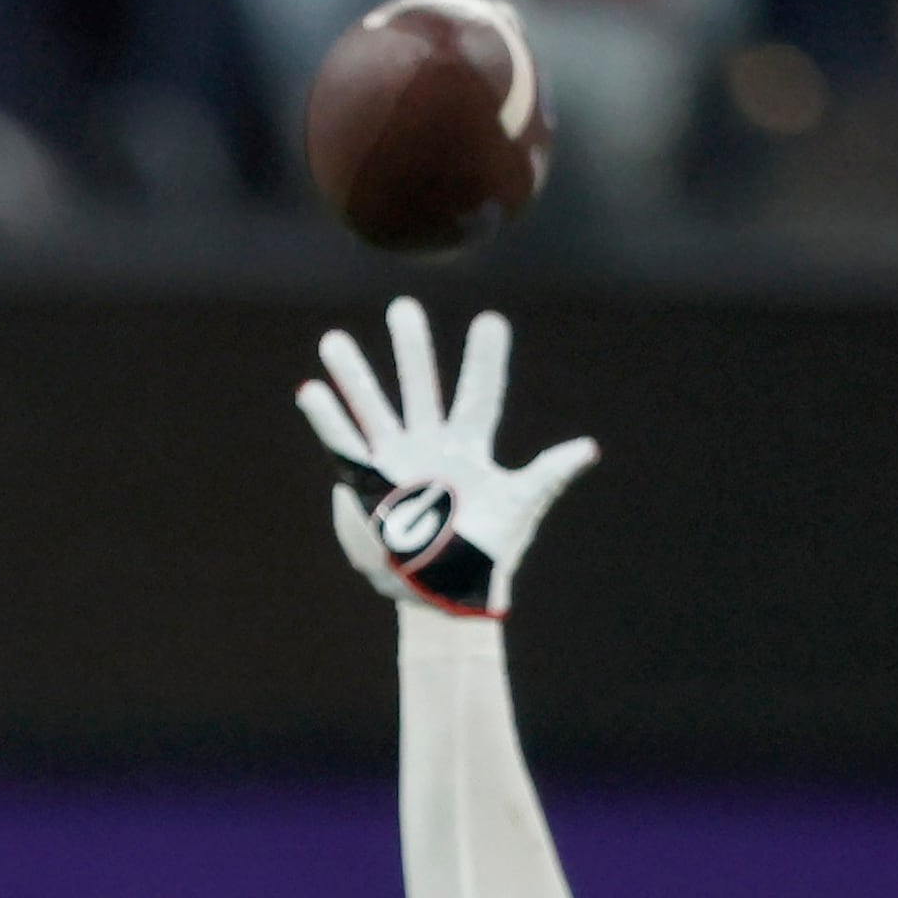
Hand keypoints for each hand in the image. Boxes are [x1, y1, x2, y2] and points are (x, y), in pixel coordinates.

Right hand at [297, 297, 597, 616]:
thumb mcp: (520, 508)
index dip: (485, 359)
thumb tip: (586, 449)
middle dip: (411, 350)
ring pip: (373, 410)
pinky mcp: (368, 484)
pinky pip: (345, 447)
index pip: (480, 395)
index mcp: (469, 448)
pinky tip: (310, 391)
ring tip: (333, 341)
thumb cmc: (487, 550)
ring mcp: (396, 461)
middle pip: (420, 388)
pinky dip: (328, 422)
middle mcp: (431, 445)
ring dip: (354, 377)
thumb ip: (548, 475)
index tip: (490, 320)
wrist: (445, 590)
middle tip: (401, 307)